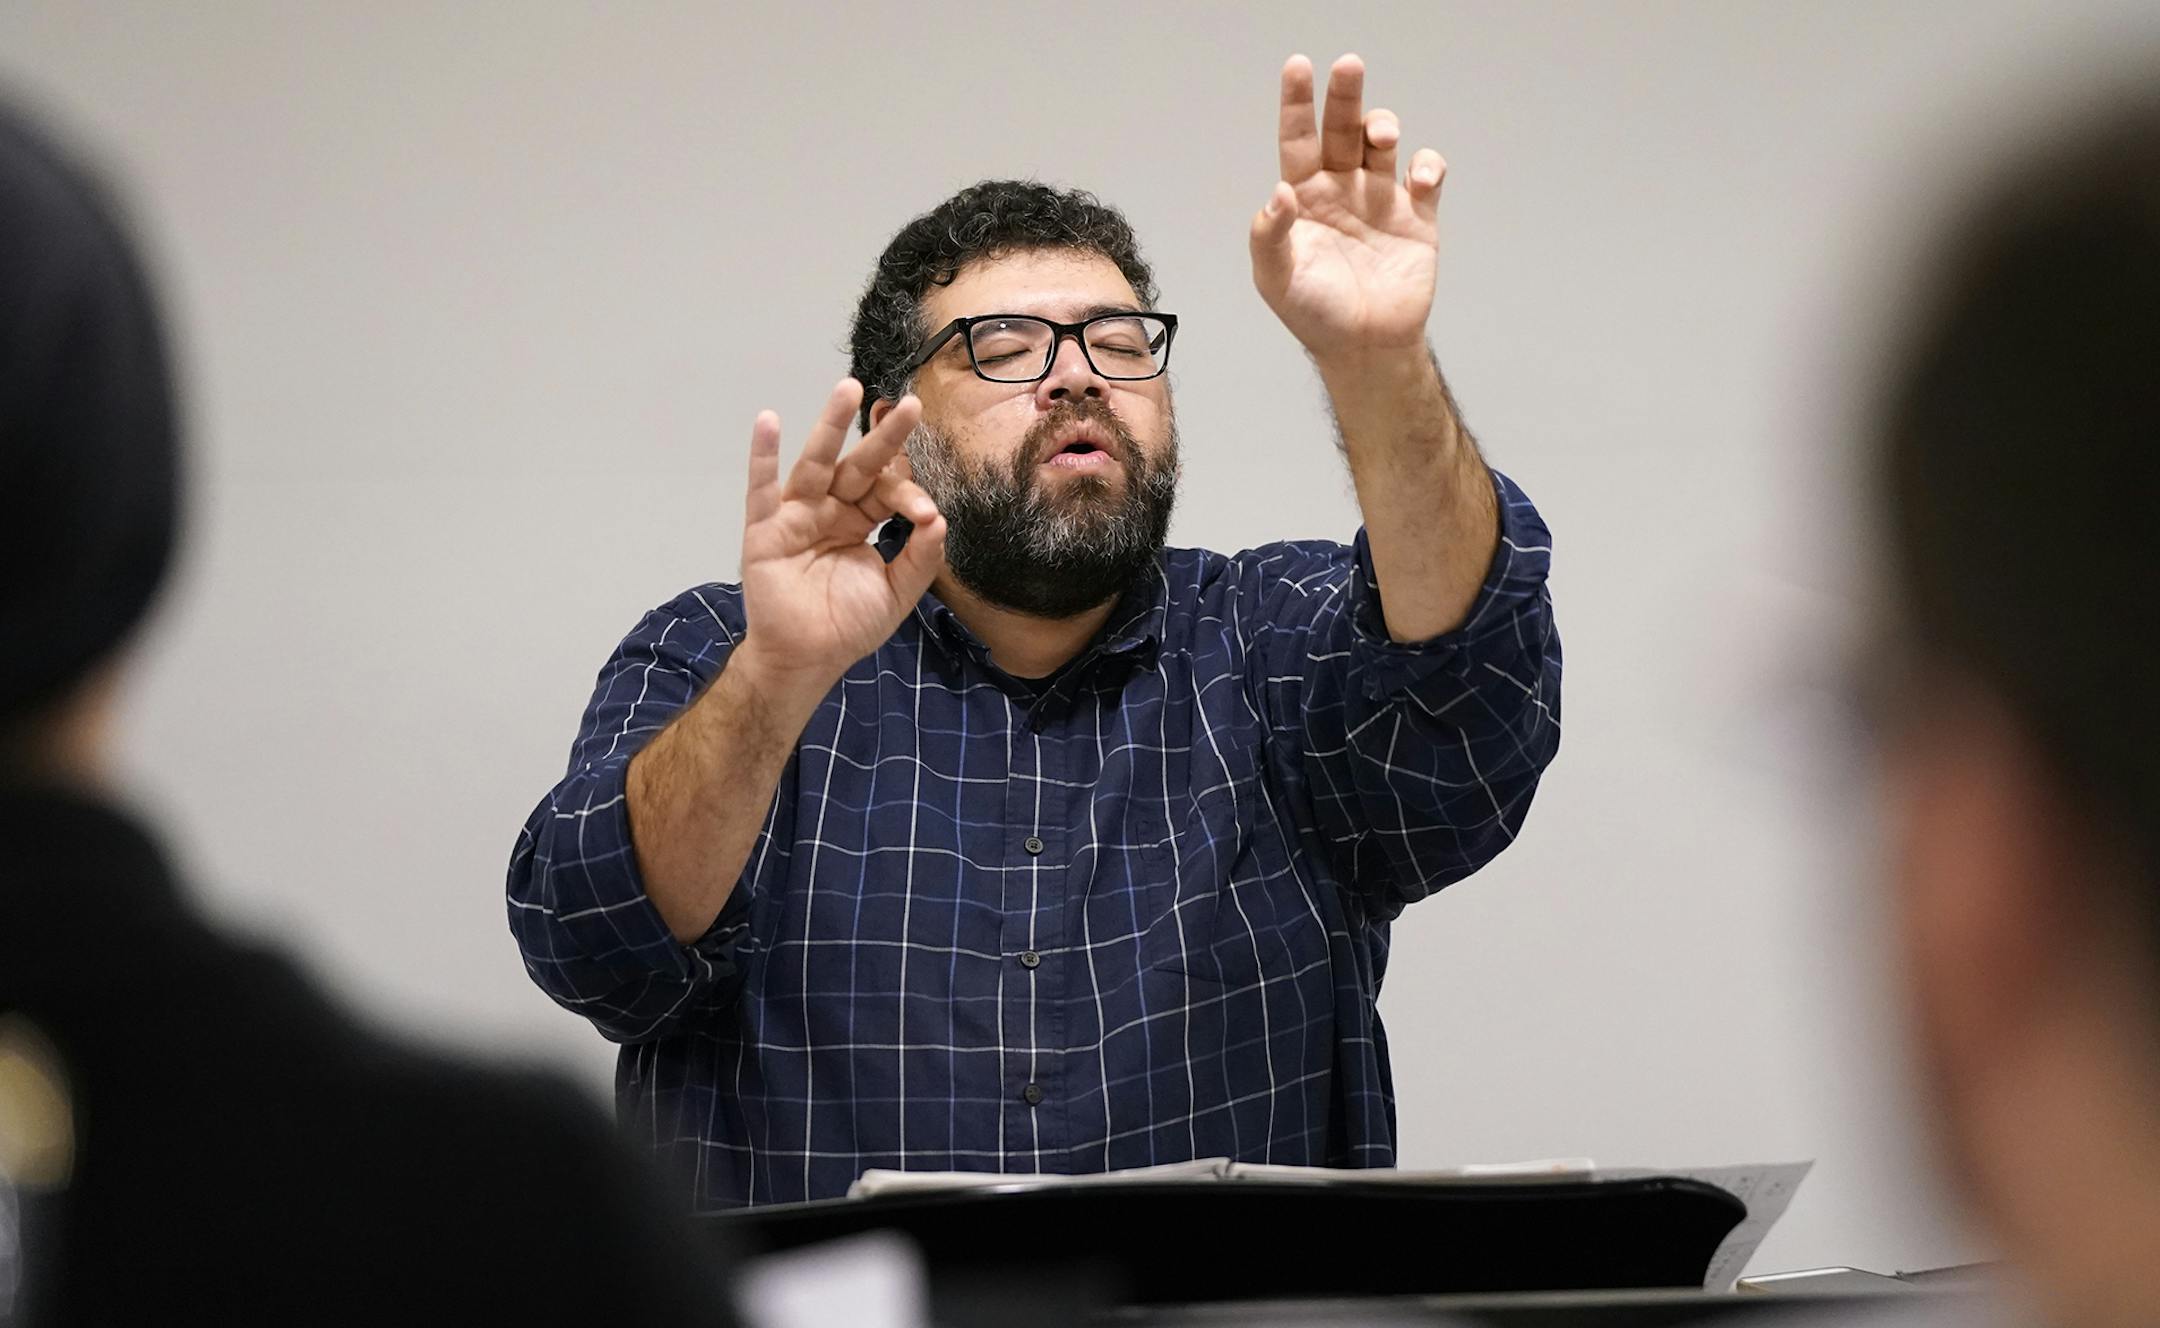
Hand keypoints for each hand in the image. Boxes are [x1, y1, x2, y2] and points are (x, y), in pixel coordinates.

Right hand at [734, 378, 944, 687]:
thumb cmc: (849, 625)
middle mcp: (830, 509)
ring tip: (849, 389)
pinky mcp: (766, 529)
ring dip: (830, 425)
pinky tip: (768, 421)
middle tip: (909, 405)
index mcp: (860, 520)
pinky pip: (762, 488)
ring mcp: (797, 515)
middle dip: (883, 436)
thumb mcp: (897, 592)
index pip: (887, 491)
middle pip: (858, 464)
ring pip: (816, 463)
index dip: (907, 495)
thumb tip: (940, 518)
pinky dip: (763, 456)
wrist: (806, 659)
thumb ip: (921, 558)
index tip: (923, 515)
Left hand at [1250, 54, 1446, 364]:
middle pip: (1342, 127)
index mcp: (1304, 196)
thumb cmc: (1313, 314)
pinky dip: (1426, 166)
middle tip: (1349, 64)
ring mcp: (1380, 199)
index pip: (1297, 138)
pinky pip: (1426, 176)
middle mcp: (1341, 188)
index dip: (1297, 103)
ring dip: (1383, 126)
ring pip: (1383, 143)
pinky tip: (1418, 177)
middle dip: (1346, 94)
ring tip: (1380, 136)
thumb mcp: (1276, 278)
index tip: (1298, 67)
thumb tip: (1278, 194)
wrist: (1364, 348)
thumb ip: (1269, 235)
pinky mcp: (1417, 218)